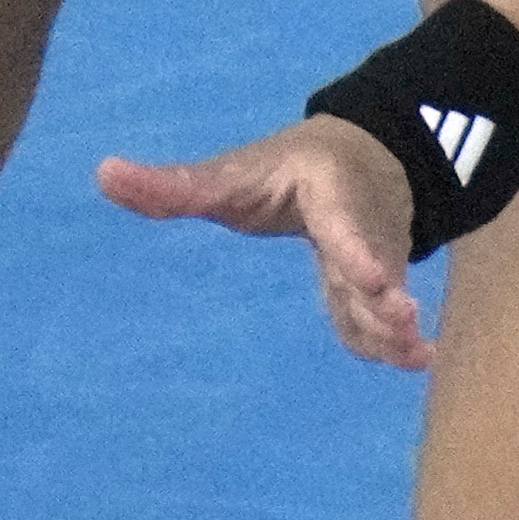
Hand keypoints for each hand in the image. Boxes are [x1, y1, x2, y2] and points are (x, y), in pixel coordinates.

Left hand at [95, 114, 433, 370]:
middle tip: (405, 317)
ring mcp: (376, 255)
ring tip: (416, 355)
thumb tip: (102, 174)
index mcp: (324, 188)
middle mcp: (360, 224)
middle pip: (374, 262)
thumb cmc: (281, 172)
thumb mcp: (232, 173)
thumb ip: (174, 185)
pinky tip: (415, 361)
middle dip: (387, 294)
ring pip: (385, 294)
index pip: (340, 221)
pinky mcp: (380, 284)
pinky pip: (385, 315)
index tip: (370, 275)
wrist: (359, 158)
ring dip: (398, 325)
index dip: (356, 248)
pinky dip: (398, 338)